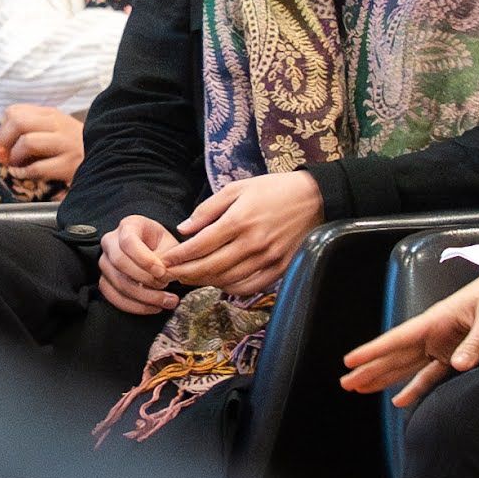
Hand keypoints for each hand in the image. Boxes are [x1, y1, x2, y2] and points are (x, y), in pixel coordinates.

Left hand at [0, 104, 82, 194]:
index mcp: (50, 114)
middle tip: (4, 156)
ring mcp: (65, 144)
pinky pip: (37, 168)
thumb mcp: (54, 130)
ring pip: (27, 142)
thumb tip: (0, 148)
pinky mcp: (69, 164)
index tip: (2, 145)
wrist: (107, 156)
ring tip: (18, 165)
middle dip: (4, 141)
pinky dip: (25, 173)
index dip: (2, 130)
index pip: (14, 111)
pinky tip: (26, 174)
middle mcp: (58, 125)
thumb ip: (29, 131)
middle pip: (18, 122)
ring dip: (15, 157)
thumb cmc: (74, 146)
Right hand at [95, 213, 181, 315]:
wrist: (157, 254)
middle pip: (119, 262)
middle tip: (166, 285)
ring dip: (144, 296)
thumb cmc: (164, 247)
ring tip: (167, 301)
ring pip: (117, 282)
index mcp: (129, 225)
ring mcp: (105, 262)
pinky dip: (134, 306)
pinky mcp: (104, 280)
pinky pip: (113, 296)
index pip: (128, 241)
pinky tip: (154, 307)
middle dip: (145, 278)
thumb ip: (167, 258)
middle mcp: (110, 241)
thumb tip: (163, 276)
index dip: (144, 259)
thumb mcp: (170, 245)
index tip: (162, 272)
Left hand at [163, 169, 324, 297]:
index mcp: (239, 220)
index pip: (200, 246)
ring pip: (227, 280)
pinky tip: (219, 282)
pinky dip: (230, 288)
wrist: (314, 198)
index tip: (164, 261)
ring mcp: (267, 259)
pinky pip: (249, 287)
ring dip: (204, 282)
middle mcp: (252, 243)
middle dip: (185, 273)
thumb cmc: (273, 190)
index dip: (179, 256)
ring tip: (190, 278)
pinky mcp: (279, 269)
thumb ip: (208, 210)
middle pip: (210, 267)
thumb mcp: (237, 189)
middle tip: (170, 275)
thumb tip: (183, 229)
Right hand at [343, 272, 478, 402]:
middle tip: (346, 383)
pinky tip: (399, 399)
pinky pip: (429, 374)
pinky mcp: (453, 354)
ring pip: (405, 365)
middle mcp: (433, 333)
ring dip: (384, 377)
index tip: (350, 361)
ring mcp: (441, 344)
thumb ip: (475, 343)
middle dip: (370, 369)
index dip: (373, 351)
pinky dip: (414, 387)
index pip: (397, 338)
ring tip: (360, 389)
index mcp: (435, 320)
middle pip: (395, 355)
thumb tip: (458, 365)